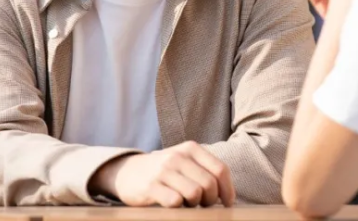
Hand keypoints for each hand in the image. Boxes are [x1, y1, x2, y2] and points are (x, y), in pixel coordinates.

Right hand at [91, 141, 234, 207]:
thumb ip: (205, 171)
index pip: (220, 169)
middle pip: (209, 184)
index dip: (228, 190)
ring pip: (194, 194)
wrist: (128, 172)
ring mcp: (164, 170)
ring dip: (194, 205)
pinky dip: (178, 208)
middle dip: (210, 200)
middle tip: (202, 204)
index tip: (228, 202)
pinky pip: (175, 202)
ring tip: (187, 203)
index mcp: (191, 148)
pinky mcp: (151, 186)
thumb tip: (229, 195)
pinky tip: (173, 205)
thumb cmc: (164, 171)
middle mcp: (178, 156)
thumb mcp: (184, 162)